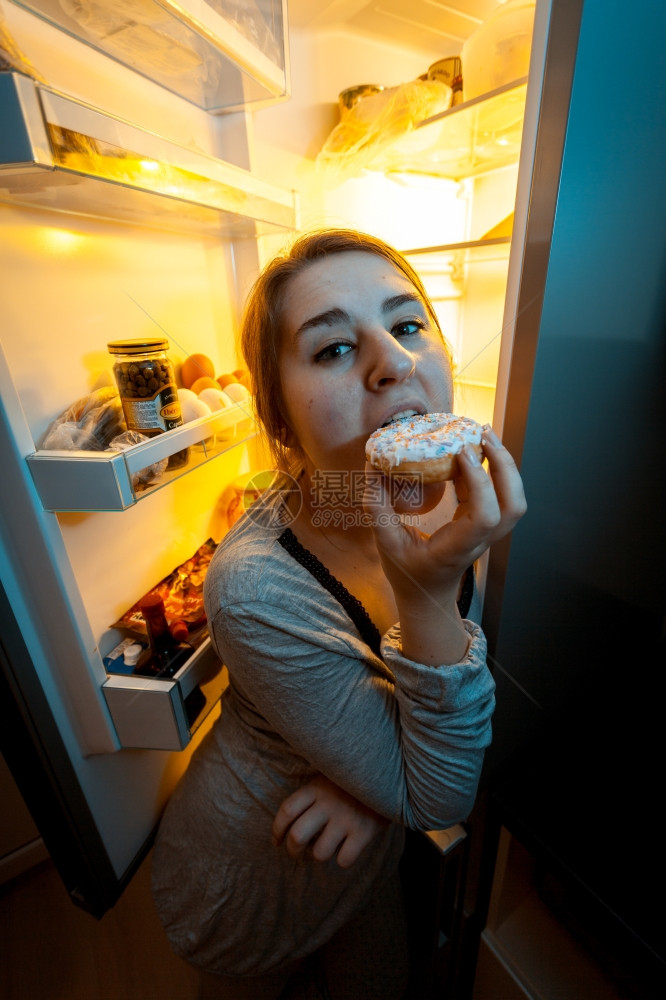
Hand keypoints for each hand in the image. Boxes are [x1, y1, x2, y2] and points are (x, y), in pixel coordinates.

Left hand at [272, 774, 388, 868]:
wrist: (388, 776)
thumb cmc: (351, 782)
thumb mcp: (328, 778)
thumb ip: (311, 796)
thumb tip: (288, 827)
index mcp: (315, 788)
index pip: (287, 811)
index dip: (277, 830)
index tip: (277, 841)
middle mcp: (328, 804)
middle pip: (298, 836)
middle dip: (293, 851)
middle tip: (297, 853)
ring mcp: (346, 818)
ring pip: (320, 853)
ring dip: (320, 855)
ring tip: (326, 848)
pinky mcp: (364, 832)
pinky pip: (344, 860)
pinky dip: (343, 860)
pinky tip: (347, 850)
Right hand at [365, 425, 526, 662]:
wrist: (428, 596)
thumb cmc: (408, 572)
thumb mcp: (385, 543)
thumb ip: (377, 506)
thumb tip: (372, 465)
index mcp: (457, 548)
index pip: (484, 517)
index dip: (479, 482)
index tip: (461, 454)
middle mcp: (480, 540)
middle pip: (513, 505)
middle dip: (504, 466)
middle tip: (482, 434)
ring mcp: (488, 533)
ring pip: (514, 499)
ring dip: (505, 466)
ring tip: (485, 436)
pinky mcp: (485, 523)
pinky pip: (500, 495)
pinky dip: (493, 470)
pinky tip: (474, 451)